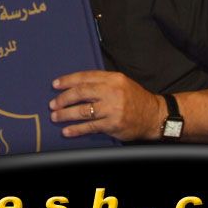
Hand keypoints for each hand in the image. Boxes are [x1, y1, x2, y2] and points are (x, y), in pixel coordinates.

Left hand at [49, 70, 163, 140]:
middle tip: (53, 104)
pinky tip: (67, 131)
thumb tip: (75, 85)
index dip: (68, 80)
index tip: (55, 84)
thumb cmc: (134, 98)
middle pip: (81, 93)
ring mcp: (113, 109)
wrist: (154, 115)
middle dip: (64, 98)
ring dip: (66, 114)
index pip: (85, 77)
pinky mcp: (113, 124)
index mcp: (113, 79)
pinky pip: (90, 127)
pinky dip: (76, 129)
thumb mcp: (120, 83)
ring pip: (83, 111)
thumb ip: (101, 82)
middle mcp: (112, 92)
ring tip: (55, 117)